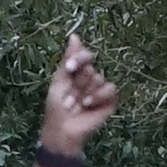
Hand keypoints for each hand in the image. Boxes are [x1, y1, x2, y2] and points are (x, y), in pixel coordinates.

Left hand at [36, 33, 118, 164]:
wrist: (63, 130)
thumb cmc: (57, 108)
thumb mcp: (59, 81)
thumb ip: (68, 59)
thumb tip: (75, 35)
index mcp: (77, 72)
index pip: (85, 55)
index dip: (79, 59)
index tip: (70, 68)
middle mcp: (90, 79)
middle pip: (90, 68)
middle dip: (78, 82)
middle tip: (70, 96)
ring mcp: (100, 90)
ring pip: (99, 78)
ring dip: (85, 91)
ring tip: (78, 104)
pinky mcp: (109, 101)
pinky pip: (110, 89)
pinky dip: (97, 96)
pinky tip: (88, 104)